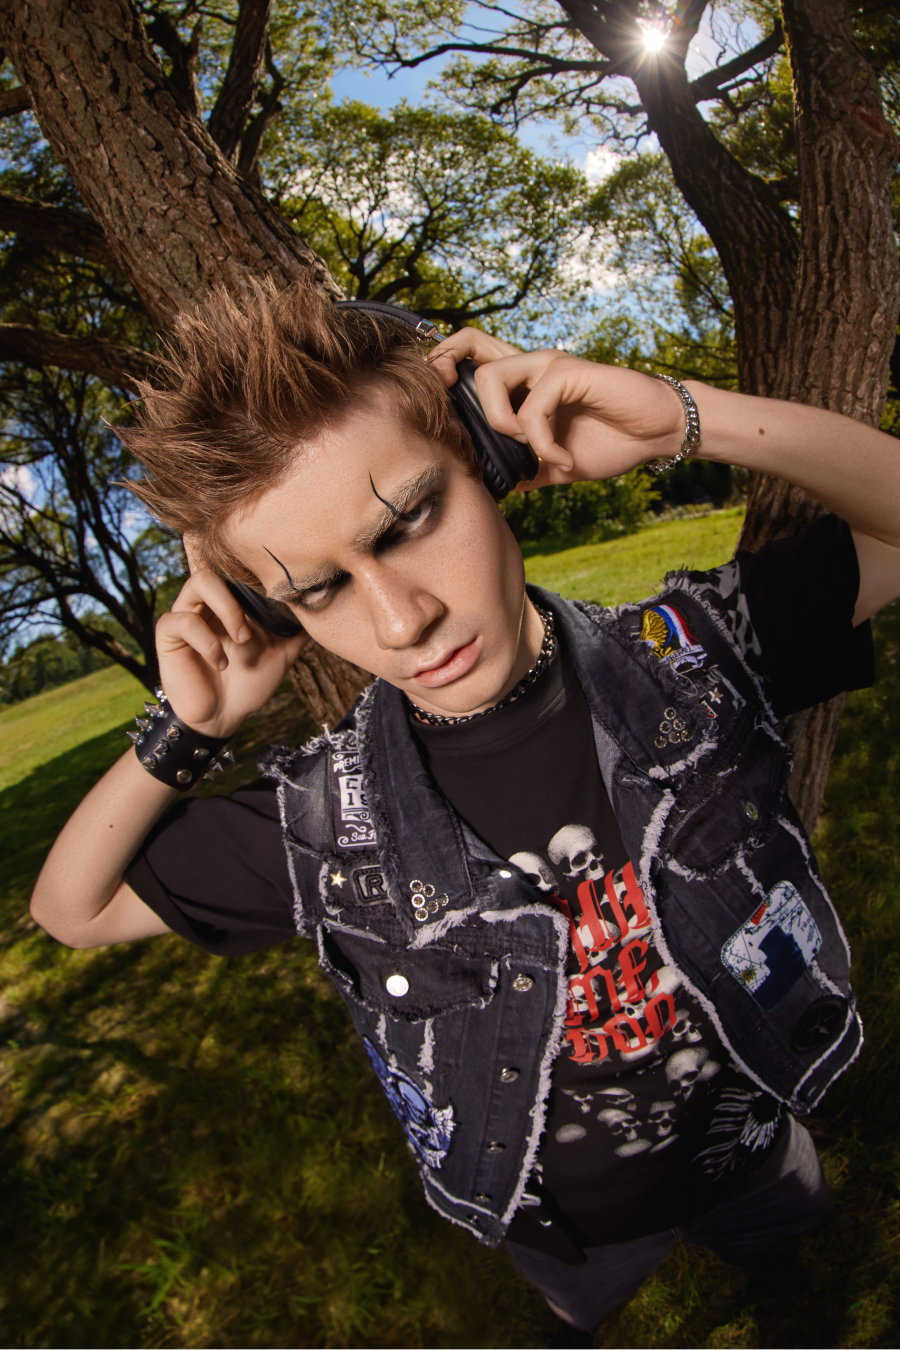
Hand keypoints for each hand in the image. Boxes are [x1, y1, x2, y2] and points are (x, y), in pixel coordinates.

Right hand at [155, 567, 306, 738]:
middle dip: (244, 592)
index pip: (240, 569)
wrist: (224, 717)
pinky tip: (220, 662)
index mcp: (232, 602)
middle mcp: (208, 602)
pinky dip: (206, 641)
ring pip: (198, 582)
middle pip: (219, 564)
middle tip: (256, 628)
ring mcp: (186, 615)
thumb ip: (298, 631)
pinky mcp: (169, 635)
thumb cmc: (249, 683)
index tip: (279, 597)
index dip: (258, 575)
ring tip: (241, 640)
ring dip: (227, 609)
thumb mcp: (282, 654)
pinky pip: (181, 620)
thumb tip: (324, 609)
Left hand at [428, 328, 685, 486]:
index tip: (442, 406)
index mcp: (524, 385)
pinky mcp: (569, 373)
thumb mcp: (554, 464)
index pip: (473, 354)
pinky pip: (533, 407)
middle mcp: (531, 367)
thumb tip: (494, 489)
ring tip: (526, 448)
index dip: (447, 364)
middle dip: (450, 374)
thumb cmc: (610, 441)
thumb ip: (524, 468)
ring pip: (491, 378)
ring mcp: (549, 367)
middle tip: (465, 420)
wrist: (656, 434)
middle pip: (470, 345)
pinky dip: (541, 441)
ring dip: (500, 422)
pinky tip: (560, 459)